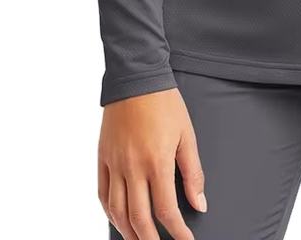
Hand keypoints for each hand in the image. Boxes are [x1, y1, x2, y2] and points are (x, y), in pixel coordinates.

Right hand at [98, 87, 205, 239]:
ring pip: (117, 211)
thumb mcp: (187, 135)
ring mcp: (114, 163)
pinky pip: (102, 193)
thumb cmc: (165, 103)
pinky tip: (119, 220)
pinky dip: (110, 212)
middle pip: (138, 218)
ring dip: (128, 232)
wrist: (136, 77)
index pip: (165, 210)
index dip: (176, 231)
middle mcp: (132, 167)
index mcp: (157, 161)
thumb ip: (193, 173)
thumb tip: (199, 204)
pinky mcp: (102, 157)